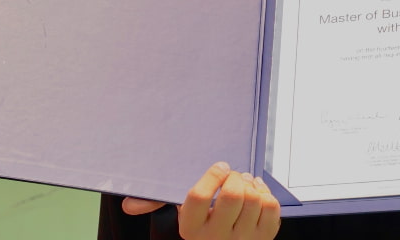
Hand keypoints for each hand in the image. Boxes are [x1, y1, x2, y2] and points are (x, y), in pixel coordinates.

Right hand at [121, 162, 280, 239]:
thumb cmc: (203, 228)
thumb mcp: (184, 216)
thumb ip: (158, 204)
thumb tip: (128, 204)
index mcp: (192, 229)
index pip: (199, 196)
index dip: (212, 175)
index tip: (219, 167)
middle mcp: (216, 238)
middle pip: (233, 194)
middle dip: (235, 177)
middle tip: (232, 176)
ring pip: (254, 198)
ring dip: (252, 184)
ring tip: (244, 184)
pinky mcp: (264, 238)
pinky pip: (271, 206)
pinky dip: (266, 194)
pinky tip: (257, 195)